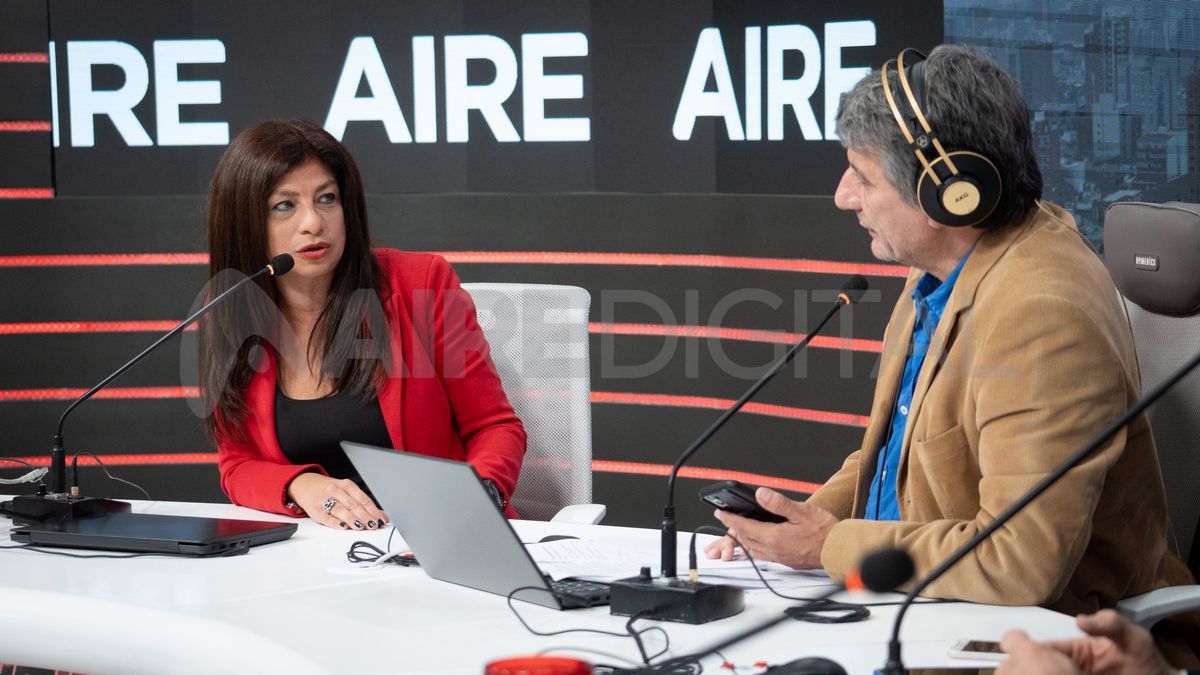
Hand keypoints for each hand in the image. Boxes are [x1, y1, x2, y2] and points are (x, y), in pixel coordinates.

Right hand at [287, 473, 387, 530]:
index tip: (380, 519)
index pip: (363, 499)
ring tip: (361, 527)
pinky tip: (343, 526)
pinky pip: (326, 517)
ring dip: (352, 519)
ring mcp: (324, 500)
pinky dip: (335, 522)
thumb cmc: (329, 490)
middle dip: (365, 516)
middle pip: (353, 505)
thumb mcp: (346, 491)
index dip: (373, 510)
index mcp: (346, 485)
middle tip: (373, 525)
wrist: (305, 485)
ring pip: (341, 510)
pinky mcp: (315, 510)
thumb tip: (381, 515)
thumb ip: (362, 503)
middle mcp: (336, 491)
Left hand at [703, 487, 836, 568]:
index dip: (730, 519)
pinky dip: (755, 547)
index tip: (720, 512)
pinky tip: (758, 542)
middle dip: (734, 527)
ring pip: (753, 548)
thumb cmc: (824, 531)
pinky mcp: (786, 560)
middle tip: (726, 518)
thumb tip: (760, 494)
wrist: (838, 549)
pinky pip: (763, 554)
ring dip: (743, 538)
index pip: (744, 526)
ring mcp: (779, 557)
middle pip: (746, 538)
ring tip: (739, 528)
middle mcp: (773, 549)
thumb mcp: (801, 511)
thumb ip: (778, 503)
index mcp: (774, 536)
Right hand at [999, 610, 1175, 674]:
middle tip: (1024, 670)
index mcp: (1076, 649)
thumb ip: (1110, 623)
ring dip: (1040, 674)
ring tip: (1030, 674)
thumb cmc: (1148, 661)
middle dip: (1032, 667)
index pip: (1046, 648)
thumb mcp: (1132, 637)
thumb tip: (1079, 620)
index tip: (1020, 654)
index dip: (1032, 651)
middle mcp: (1071, 666)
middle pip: (1042, 665)